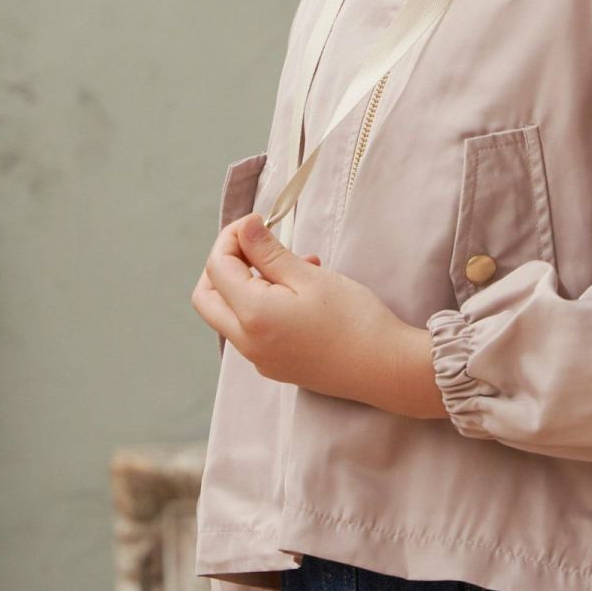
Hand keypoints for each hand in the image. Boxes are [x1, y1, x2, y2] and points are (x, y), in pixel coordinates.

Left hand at [191, 212, 413, 407]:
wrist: (384, 369)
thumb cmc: (353, 320)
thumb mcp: (310, 277)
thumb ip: (269, 252)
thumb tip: (244, 228)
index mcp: (252, 316)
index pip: (217, 267)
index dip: (231, 237)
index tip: (257, 221)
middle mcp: (246, 343)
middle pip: (207, 297)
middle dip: (223, 264)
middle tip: (254, 244)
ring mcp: (259, 359)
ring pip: (229, 314)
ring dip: (247, 284)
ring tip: (294, 264)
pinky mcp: (275, 366)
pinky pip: (252, 330)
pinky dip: (262, 305)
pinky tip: (300, 293)